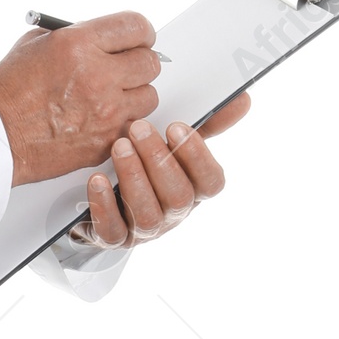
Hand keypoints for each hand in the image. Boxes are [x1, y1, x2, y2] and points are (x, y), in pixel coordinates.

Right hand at [0, 13, 160, 184]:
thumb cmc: (9, 93)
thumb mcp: (36, 44)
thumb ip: (76, 36)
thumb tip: (104, 37)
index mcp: (79, 44)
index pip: (137, 27)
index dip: (142, 33)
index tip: (139, 39)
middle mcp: (97, 76)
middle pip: (150, 63)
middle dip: (138, 64)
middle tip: (125, 69)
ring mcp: (105, 112)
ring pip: (149, 97)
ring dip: (134, 96)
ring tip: (110, 98)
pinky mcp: (106, 140)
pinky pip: (134, 126)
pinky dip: (122, 124)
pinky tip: (101, 120)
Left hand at [72, 93, 250, 249]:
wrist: (107, 200)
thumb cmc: (149, 167)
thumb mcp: (175, 145)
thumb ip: (205, 125)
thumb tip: (242, 99)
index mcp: (194, 190)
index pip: (211, 182)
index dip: (197, 156)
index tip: (176, 126)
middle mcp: (174, 214)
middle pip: (178, 196)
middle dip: (159, 160)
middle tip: (138, 127)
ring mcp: (145, 230)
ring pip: (148, 215)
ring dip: (134, 178)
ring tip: (119, 146)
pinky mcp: (115, 239)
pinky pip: (113, 232)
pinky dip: (104, 206)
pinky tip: (97, 179)